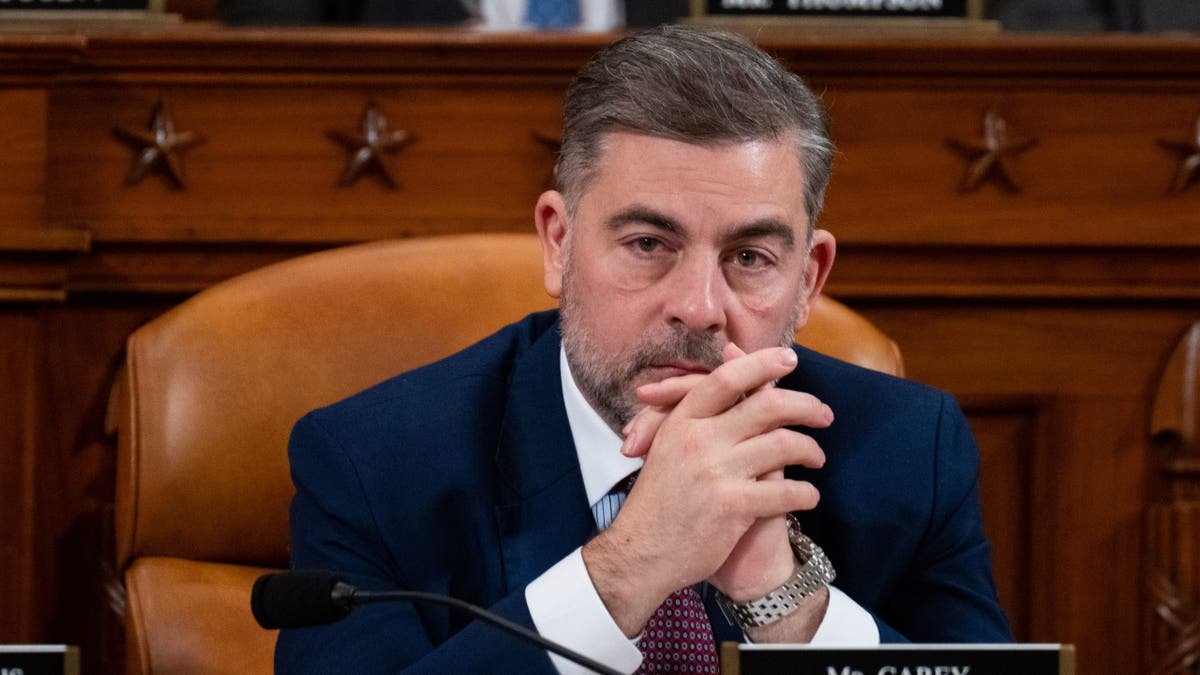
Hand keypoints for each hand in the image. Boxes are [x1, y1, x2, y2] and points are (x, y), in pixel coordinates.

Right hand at [582, 345, 830, 636]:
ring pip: (783, 444)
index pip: (727, 379)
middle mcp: (699, 440)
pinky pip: (785, 492)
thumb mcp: (666, 445)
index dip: (762, 364)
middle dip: (806, 406)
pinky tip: (809, 496)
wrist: (642, 552)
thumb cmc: (658, 499)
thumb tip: (731, 360)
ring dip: (810, 450)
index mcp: (682, 421)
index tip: (788, 360)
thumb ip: (697, 410)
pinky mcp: (732, 506)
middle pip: (767, 406)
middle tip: (825, 414)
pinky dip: (805, 493)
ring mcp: (716, 472)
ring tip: (817, 458)